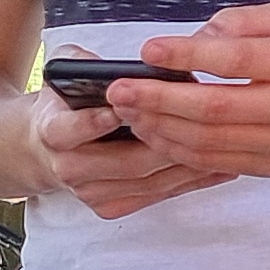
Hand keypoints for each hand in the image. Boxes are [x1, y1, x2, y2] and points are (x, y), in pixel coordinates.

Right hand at [22, 82, 219, 222]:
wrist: (50, 149)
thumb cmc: (67, 104)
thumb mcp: (64, 71)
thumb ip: (80, 62)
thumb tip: (112, 65)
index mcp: (52, 131)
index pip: (69, 130)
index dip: (93, 123)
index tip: (117, 110)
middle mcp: (68, 167)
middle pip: (123, 162)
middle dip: (163, 143)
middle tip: (196, 123)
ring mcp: (90, 192)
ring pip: (146, 181)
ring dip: (185, 164)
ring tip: (219, 142)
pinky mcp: (110, 206)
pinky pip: (155, 196)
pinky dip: (189, 182)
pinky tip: (215, 166)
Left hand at [99, 3, 269, 198]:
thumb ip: (245, 23)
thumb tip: (196, 39)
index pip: (237, 59)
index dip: (188, 56)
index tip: (148, 50)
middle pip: (216, 109)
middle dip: (159, 102)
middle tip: (118, 91)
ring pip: (210, 143)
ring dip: (162, 130)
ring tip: (128, 113)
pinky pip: (217, 163)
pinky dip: (180, 151)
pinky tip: (155, 134)